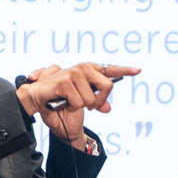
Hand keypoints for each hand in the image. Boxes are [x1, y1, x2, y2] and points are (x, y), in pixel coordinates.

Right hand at [17, 62, 138, 116]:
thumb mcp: (82, 104)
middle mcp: (83, 69)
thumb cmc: (59, 101)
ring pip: (92, 98)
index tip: (138, 69)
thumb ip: (97, 103)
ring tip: (69, 101)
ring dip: (81, 106)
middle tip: (89, 107)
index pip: (109, 70)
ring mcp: (74, 72)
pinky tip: (62, 100)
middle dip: (99, 101)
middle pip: (107, 86)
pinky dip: (72, 106)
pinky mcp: (65, 80)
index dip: (125, 70)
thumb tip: (107, 108)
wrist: (39, 103)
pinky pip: (80, 102)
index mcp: (89, 71)